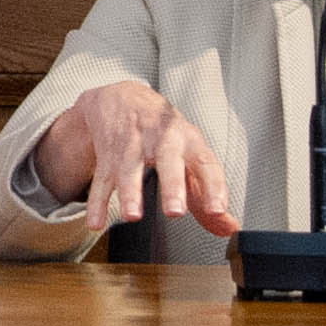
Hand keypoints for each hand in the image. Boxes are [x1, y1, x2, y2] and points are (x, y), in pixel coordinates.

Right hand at [32, 80, 236, 235]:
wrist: (123, 97)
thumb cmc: (163, 133)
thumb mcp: (189, 155)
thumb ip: (206, 193)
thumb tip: (228, 227)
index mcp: (188, 140)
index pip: (205, 162)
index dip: (213, 186)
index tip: (217, 209)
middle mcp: (162, 138)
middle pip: (167, 158)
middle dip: (172, 185)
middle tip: (175, 212)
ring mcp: (132, 143)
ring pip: (129, 166)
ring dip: (130, 191)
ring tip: (132, 216)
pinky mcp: (107, 152)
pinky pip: (101, 178)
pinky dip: (97, 201)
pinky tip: (96, 222)